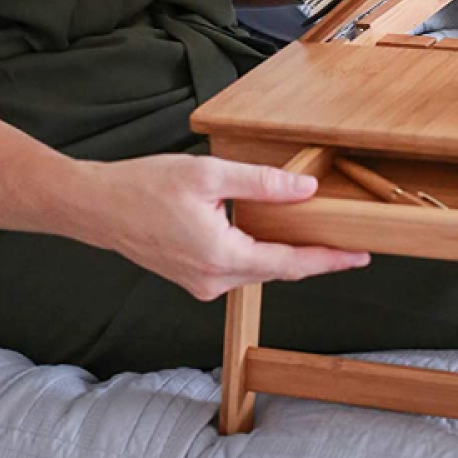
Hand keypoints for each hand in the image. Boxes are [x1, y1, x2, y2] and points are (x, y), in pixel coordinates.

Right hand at [92, 153, 370, 300]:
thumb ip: (261, 184)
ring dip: (282, 253)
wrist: (97, 206)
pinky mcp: (191, 277)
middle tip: (348, 243)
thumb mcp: (209, 174)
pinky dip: (256, 252)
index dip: (328, 260)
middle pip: (276, 270)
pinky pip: (236, 267)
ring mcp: (201, 283)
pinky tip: (267, 233)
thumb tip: (305, 192)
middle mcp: (213, 279)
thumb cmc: (144, 186)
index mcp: (222, 256)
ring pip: (256, 269)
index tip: (360, 257)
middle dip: (312, 257)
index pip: (289, 264)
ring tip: (313, 233)